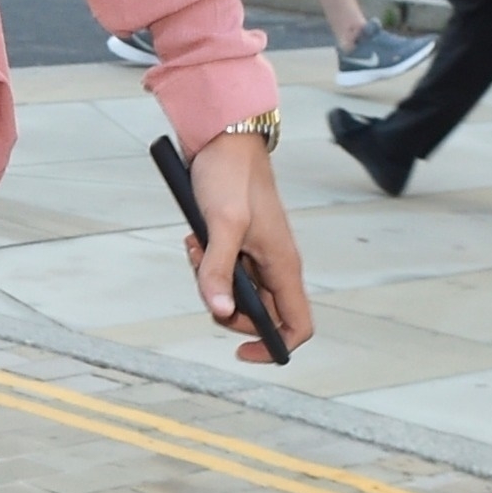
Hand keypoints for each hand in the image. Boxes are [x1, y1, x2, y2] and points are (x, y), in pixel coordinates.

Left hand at [184, 134, 312, 361]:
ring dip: (210, 281)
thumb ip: (218, 269)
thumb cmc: (230, 177)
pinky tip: (195, 239)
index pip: (297, 324)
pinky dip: (205, 263)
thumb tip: (217, 310)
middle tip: (205, 280)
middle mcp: (275, 264)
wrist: (224, 141)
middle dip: (225, 308)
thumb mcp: (221, 225)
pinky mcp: (239, 243)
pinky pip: (222, 270)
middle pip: (258, 314)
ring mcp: (257, 255)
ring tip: (196, 248)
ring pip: (235, 292)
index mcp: (284, 265)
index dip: (274, 345)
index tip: (241, 351)